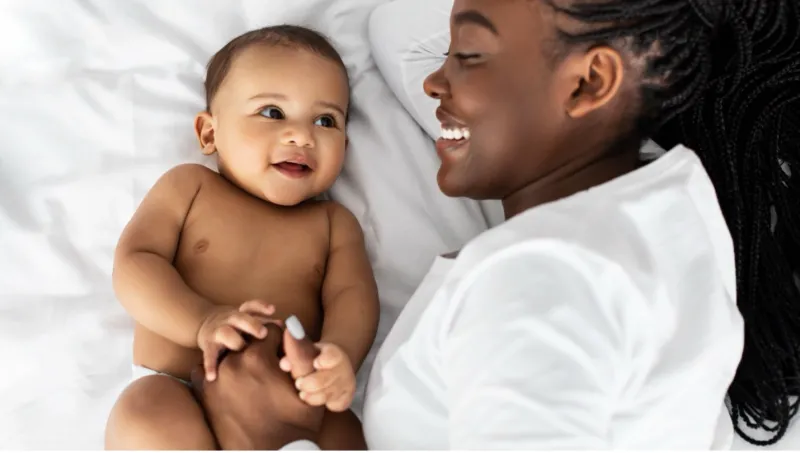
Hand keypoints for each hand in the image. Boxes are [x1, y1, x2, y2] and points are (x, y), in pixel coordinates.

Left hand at [191, 323, 323, 449]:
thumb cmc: (295, 424)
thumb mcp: (307, 386)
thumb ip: (301, 350)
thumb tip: (292, 322)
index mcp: (258, 358)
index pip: (270, 331)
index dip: (281, 342)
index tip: (285, 358)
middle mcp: (232, 364)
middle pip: (248, 341)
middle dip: (261, 350)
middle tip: (271, 371)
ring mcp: (214, 380)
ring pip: (229, 354)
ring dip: (240, 359)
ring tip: (254, 379)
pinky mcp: (204, 396)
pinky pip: (206, 371)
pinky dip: (218, 372)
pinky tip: (233, 384)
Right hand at [196, 300, 277, 380]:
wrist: (204, 322)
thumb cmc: (236, 326)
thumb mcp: (249, 321)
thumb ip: (265, 324)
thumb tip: (284, 326)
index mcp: (242, 314)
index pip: (252, 306)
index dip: (261, 306)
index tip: (273, 310)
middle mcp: (230, 320)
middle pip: (240, 318)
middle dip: (252, 324)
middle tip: (263, 333)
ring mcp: (218, 331)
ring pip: (225, 332)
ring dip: (234, 340)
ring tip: (241, 348)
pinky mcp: (208, 345)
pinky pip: (208, 355)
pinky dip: (210, 366)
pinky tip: (212, 376)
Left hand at [283, 343, 355, 411]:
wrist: (338, 366)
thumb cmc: (317, 359)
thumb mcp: (308, 353)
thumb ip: (295, 356)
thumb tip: (284, 365)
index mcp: (334, 354)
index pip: (331, 357)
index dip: (323, 361)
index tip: (315, 363)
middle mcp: (344, 369)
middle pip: (322, 381)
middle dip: (307, 384)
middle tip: (298, 383)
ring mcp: (346, 384)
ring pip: (325, 396)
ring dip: (310, 396)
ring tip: (302, 394)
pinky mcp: (347, 398)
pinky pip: (334, 406)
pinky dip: (323, 405)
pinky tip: (317, 399)